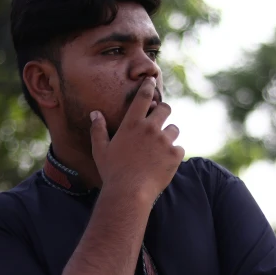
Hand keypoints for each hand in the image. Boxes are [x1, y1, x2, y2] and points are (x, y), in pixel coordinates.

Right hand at [90, 76, 184, 202]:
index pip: (143, 97)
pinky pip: (180, 148)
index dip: (149, 86)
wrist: (130, 193)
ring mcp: (165, 141)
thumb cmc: (112, 172)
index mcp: (132, 124)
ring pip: (174, 129)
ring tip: (160, 148)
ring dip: (169, 135)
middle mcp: (150, 128)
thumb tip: (95, 114)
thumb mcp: (100, 150)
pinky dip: (174, 154)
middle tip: (160, 121)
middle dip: (164, 112)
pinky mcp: (175, 155)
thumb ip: (98, 129)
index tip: (152, 81)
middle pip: (165, 109)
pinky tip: (164, 163)